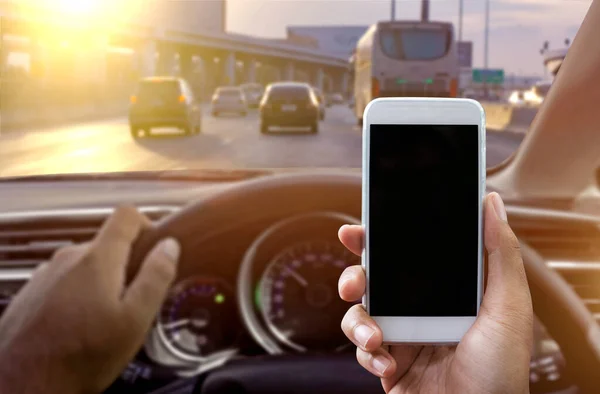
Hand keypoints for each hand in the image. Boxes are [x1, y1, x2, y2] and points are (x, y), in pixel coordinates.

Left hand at [0, 206, 179, 393]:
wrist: (22, 385)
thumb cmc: (78, 358)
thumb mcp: (134, 320)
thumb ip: (156, 277)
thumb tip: (169, 247)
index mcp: (97, 260)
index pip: (126, 216)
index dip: (147, 226)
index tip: (154, 249)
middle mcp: (68, 259)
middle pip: (107, 243)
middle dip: (126, 265)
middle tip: (134, 300)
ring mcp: (46, 275)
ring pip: (86, 264)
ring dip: (101, 282)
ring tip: (106, 319)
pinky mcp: (32, 293)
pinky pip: (65, 281)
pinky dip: (78, 295)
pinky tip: (81, 325)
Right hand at [338, 192, 532, 393]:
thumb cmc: (502, 370)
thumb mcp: (509, 306)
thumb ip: (500, 254)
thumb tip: (493, 204)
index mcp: (445, 292)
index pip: (408, 257)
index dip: (380, 240)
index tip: (359, 230)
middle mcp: (419, 310)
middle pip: (374, 280)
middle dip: (355, 275)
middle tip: (354, 282)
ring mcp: (402, 336)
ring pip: (359, 313)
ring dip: (358, 322)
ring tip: (375, 337)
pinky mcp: (388, 362)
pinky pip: (362, 348)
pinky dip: (368, 354)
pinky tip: (387, 363)